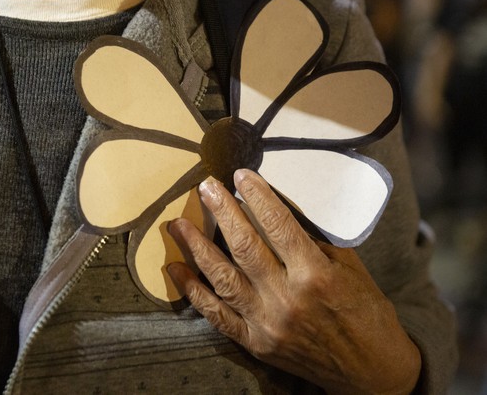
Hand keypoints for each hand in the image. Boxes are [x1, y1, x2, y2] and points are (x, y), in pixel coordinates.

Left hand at [167, 169, 420, 394]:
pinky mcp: (255, 344)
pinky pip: (216, 315)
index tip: (240, 175)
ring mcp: (267, 324)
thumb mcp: (350, 269)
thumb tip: (277, 207)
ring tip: (177, 224)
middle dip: (222, 211)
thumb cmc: (365, 312)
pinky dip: (193, 291)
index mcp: (316, 275)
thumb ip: (314, 240)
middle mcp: (287, 299)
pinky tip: (175, 268)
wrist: (371, 371)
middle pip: (244, 247)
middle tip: (204, 186)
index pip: (279, 226)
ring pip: (222, 279)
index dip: (257, 197)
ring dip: (197, 247)